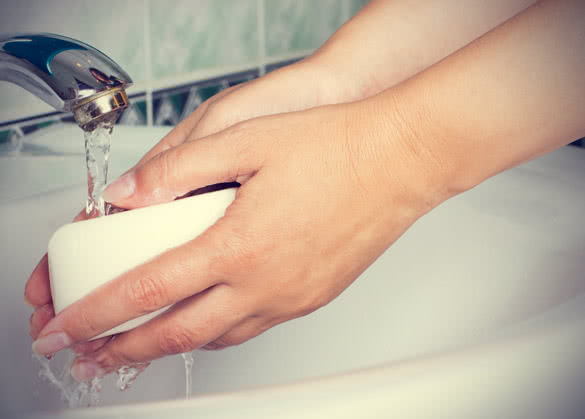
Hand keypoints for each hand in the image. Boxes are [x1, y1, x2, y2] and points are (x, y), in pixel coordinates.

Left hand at [25, 59, 368, 361]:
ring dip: (171, 347)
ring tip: (140, 348)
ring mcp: (292, 297)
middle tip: (90, 359)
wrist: (401, 160)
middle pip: (178, 334)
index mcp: (239, 245)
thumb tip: (127, 195)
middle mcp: (265, 283)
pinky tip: (207, 321)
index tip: (67, 329)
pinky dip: (217, 333)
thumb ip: (176, 171)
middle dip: (125, 352)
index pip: (148, 290)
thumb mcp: (245, 141)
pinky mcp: (313, 297)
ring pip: (217, 339)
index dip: (97, 314)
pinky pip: (253, 329)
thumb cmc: (336, 148)